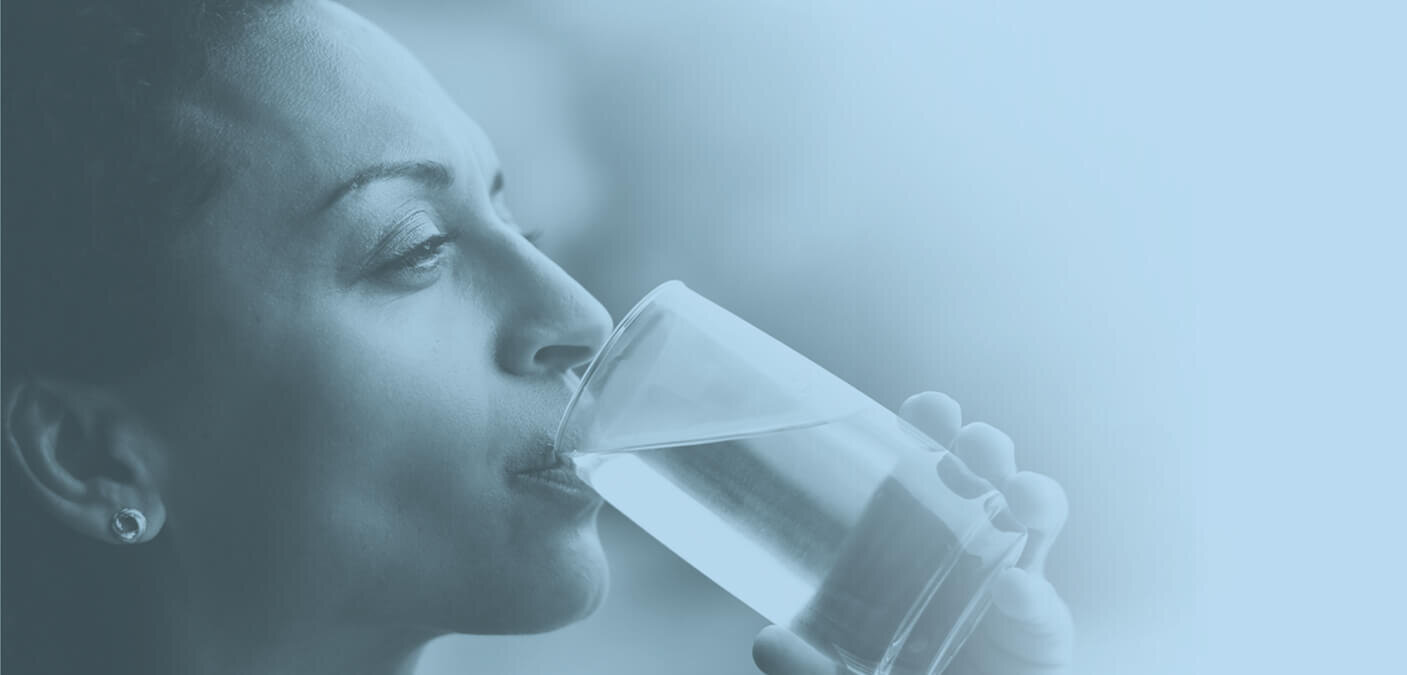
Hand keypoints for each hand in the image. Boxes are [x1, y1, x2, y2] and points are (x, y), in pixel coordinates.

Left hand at [752, 392, 1072, 674]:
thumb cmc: (884, 671)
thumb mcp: (836, 666)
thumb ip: (809, 661)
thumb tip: (770, 642)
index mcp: (918, 531)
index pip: (930, 461)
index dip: (933, 426)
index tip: (923, 410)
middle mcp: (971, 544)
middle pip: (988, 476)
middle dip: (989, 447)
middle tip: (974, 445)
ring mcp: (1012, 582)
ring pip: (1035, 524)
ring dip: (1033, 497)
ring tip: (1018, 497)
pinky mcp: (1040, 635)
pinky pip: (1045, 611)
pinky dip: (1033, 596)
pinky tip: (1013, 589)